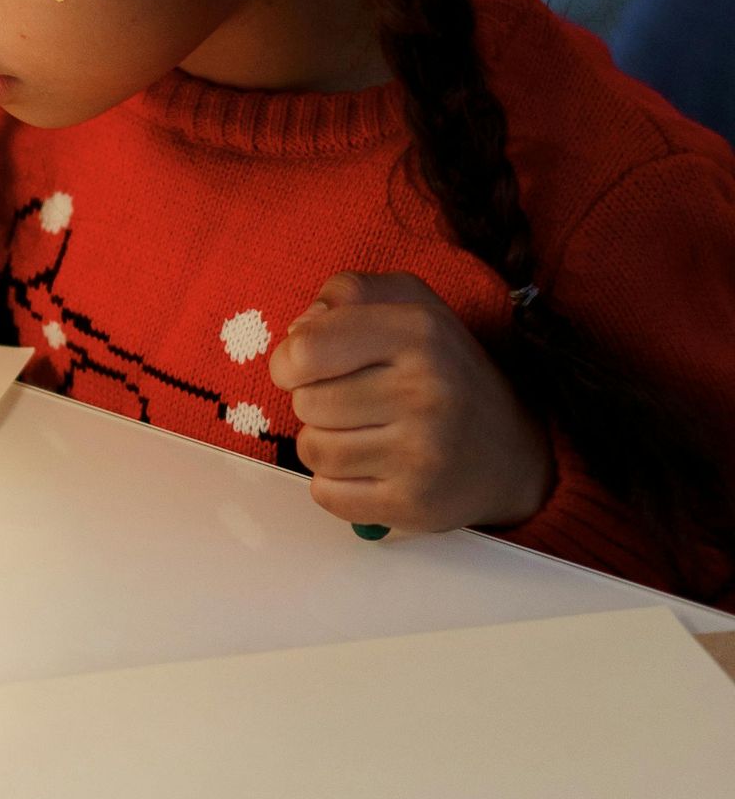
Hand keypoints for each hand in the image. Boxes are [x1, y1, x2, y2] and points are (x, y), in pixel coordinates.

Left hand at [267, 271, 553, 534]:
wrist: (511, 452)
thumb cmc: (443, 371)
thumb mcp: (408, 304)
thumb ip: (347, 294)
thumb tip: (297, 334)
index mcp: (419, 331)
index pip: (306, 349)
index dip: (288, 360)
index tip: (302, 366)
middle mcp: (425, 390)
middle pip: (306, 402)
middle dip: (315, 402)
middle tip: (354, 402)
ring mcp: (423, 453)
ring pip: (313, 450)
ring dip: (323, 443)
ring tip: (362, 433)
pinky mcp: (415, 504)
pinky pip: (327, 494)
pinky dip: (335, 483)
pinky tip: (369, 468)